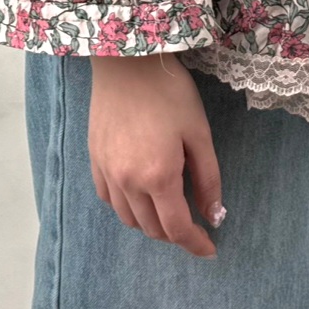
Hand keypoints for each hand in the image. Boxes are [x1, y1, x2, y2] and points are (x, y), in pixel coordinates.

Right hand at [88, 51, 224, 259]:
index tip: (210, 248)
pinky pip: (109, 199)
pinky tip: (139, 193)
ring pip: (129, 218)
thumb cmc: (169, 91)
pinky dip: (127, 207)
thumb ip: (207, 178)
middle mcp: (128, 182)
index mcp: (158, 176)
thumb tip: (214, 214)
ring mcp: (107, 172)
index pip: (177, 228)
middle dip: (175, 233)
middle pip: (152, 228)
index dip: (195, 243)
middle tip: (193, 223)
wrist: (127, 60)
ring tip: (168, 210)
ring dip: (150, 223)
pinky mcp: (94, 160)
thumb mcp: (199, 131)